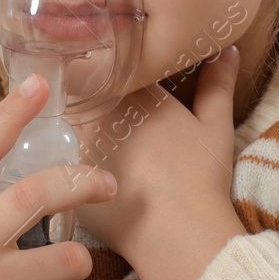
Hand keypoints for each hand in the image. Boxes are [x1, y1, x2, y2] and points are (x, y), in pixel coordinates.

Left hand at [73, 45, 242, 276]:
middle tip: (77, 82)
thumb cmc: (202, 179)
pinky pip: (50, 151)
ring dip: (63, 112)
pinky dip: (50, 148)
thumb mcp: (217, 127)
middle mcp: (109, 111)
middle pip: (87, 86)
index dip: (114, 67)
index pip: (117, 66)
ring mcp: (85, 140)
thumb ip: (220, 85)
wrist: (180, 230)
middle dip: (84, 84)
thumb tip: (228, 49)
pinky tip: (51, 154)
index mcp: (142, 94)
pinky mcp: (68, 171)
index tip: (111, 68)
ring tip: (60, 114)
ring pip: (64, 114)